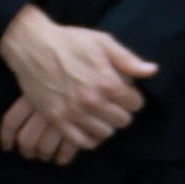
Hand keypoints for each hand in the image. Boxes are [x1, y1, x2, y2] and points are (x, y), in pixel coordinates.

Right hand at [0, 4, 156, 151]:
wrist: (32, 46)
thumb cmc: (69, 41)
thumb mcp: (103, 42)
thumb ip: (128, 59)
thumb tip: (152, 71)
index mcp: (107, 82)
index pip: (135, 103)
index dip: (133, 98)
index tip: (125, 94)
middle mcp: (92, 101)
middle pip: (122, 121)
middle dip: (121, 112)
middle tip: (113, 104)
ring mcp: (73, 113)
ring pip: (105, 133)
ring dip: (106, 125)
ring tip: (100, 115)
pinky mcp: (56, 120)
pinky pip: (81, 142)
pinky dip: (89, 139)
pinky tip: (89, 129)